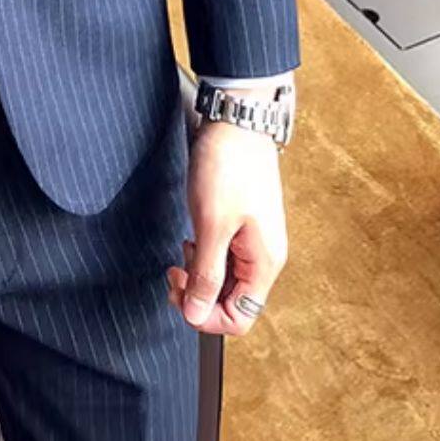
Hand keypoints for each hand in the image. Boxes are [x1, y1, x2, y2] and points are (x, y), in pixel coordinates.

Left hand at [167, 117, 288, 335]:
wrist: (236, 122)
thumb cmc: (228, 167)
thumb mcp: (211, 225)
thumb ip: (206, 274)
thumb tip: (197, 314)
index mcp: (264, 262)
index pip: (238, 318)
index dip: (204, 315)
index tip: (180, 293)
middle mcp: (264, 256)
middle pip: (231, 300)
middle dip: (198, 293)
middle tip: (175, 270)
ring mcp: (254, 240)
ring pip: (225, 279)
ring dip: (200, 273)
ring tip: (186, 248)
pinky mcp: (242, 224)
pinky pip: (224, 256)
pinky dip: (204, 254)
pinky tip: (193, 238)